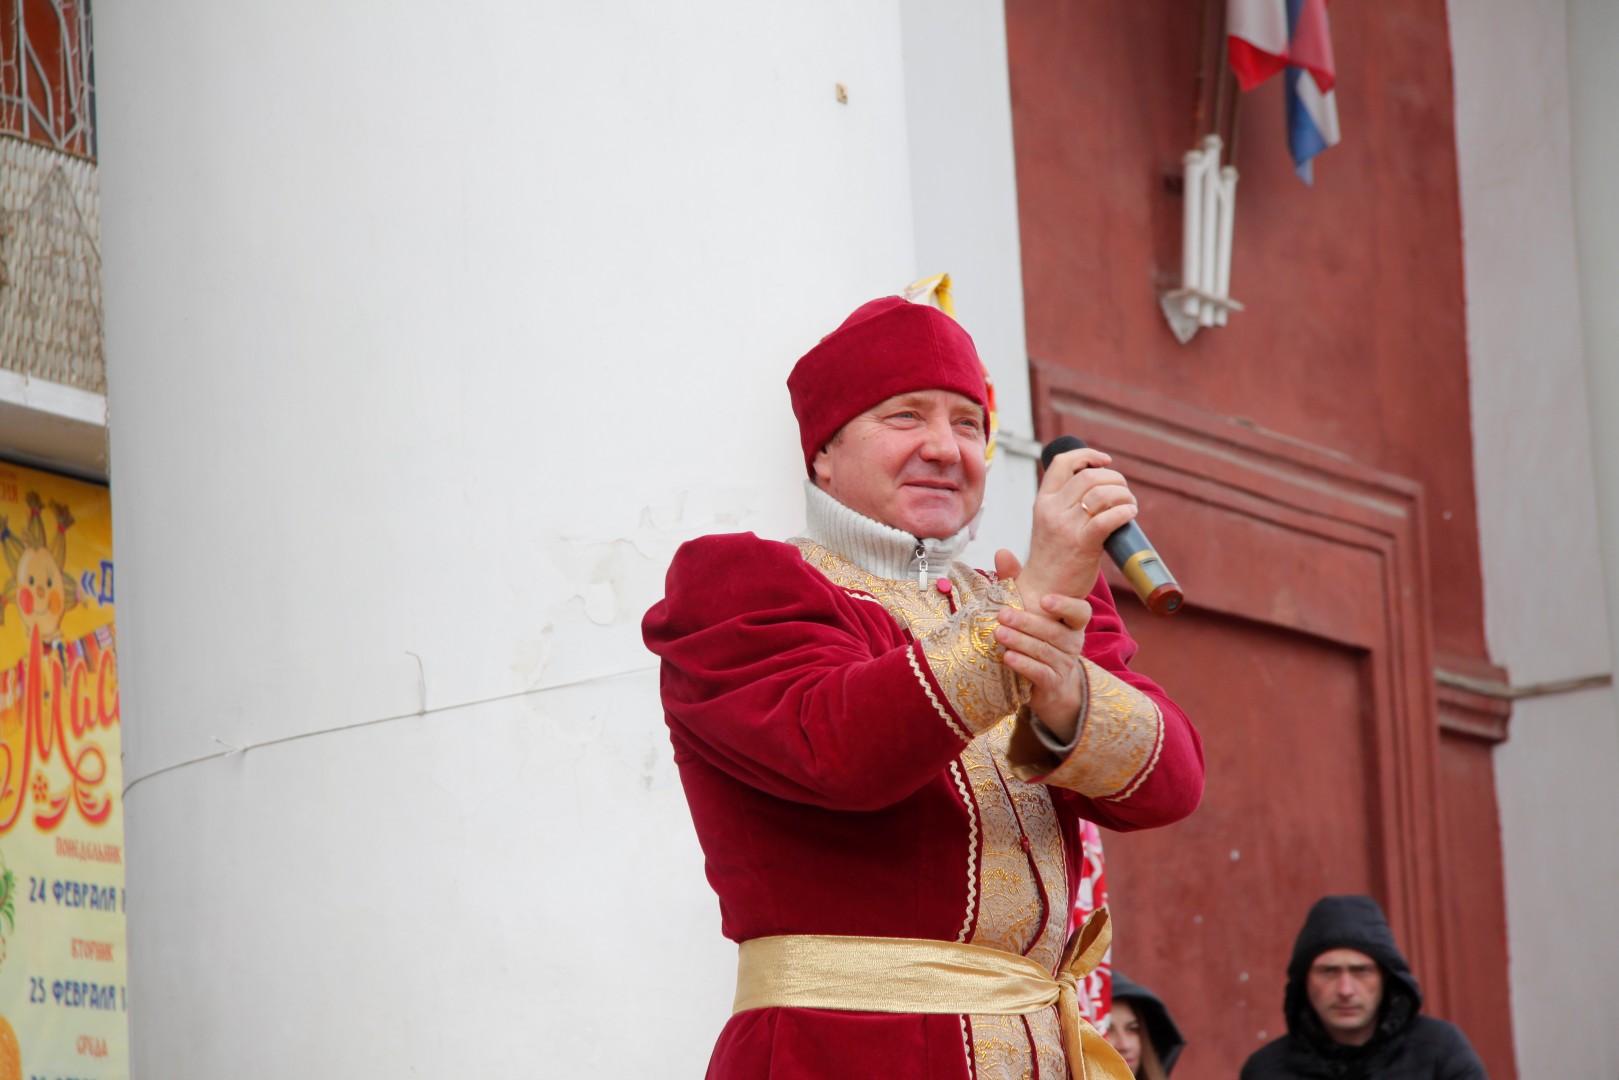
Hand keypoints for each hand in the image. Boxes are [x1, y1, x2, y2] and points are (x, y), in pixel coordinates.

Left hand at [993, 550, 1092, 740]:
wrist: (1047, 685)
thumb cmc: (1035, 638)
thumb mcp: (1027, 609)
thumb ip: (1016, 582)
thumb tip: (1002, 551)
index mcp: (1071, 622)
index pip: (1080, 612)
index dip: (1065, 605)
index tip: (1045, 600)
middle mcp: (1073, 642)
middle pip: (1053, 631)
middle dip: (1027, 622)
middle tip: (1002, 614)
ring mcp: (1064, 664)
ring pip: (1044, 651)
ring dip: (1020, 642)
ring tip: (999, 634)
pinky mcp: (1052, 683)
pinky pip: (1040, 672)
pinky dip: (1023, 665)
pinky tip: (1008, 658)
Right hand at [1016, 446, 1136, 604]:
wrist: (1044, 591)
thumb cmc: (1054, 558)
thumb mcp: (1050, 523)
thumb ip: (1067, 504)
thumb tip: (1101, 486)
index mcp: (1043, 502)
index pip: (1062, 463)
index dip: (1087, 455)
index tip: (1105, 461)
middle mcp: (1052, 510)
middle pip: (1088, 476)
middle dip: (1114, 478)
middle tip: (1124, 491)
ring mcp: (1066, 528)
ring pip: (1101, 494)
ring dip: (1123, 494)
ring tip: (1130, 504)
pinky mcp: (1082, 545)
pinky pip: (1107, 519)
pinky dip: (1124, 512)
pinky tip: (1130, 514)